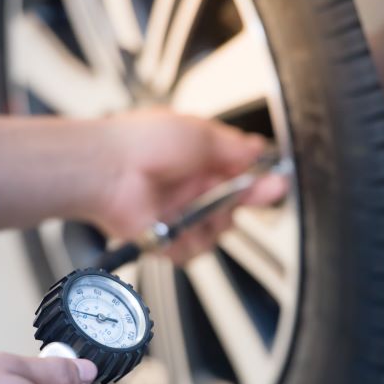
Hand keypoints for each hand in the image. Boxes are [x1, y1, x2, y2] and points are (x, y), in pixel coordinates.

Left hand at [92, 109, 288, 263]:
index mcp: (202, 159)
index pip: (243, 174)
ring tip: (192, 207)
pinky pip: (194, 250)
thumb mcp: (198, 132)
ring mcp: (182, 214)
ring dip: (209, 222)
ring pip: (218, 231)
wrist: (107, 172)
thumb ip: (233, 144)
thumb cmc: (141, 143)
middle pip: (235, 206)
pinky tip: (175, 224)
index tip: (277, 183)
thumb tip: (258, 147)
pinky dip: (186, 240)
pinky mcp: (169, 238)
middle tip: (234, 196)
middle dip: (239, 202)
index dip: (262, 181)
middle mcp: (193, 187)